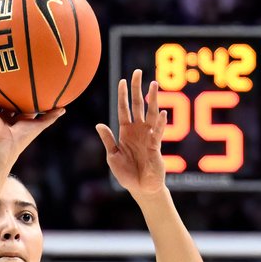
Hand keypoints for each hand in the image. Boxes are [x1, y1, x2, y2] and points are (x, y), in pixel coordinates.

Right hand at [0, 76, 63, 162]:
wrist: (4, 147)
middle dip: (4, 84)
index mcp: (15, 115)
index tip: (25, 78)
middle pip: (3, 95)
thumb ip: (50, 117)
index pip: (19, 100)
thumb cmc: (21, 139)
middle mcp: (3, 111)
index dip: (21, 91)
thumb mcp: (38, 125)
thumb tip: (64, 108)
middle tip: (5, 66)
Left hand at [96, 70, 167, 197]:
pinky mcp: (156, 146)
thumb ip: (108, 140)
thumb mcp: (112, 156)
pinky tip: (162, 113)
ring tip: (153, 84)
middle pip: (137, 105)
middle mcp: (138, 130)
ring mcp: (148, 136)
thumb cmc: (127, 174)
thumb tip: (99, 124)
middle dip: (137, 89)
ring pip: (150, 113)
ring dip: (152, 99)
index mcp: (125, 132)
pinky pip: (158, 132)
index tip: (122, 81)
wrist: (141, 189)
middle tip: (137, 72)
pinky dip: (160, 123)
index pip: (123, 109)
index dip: (122, 96)